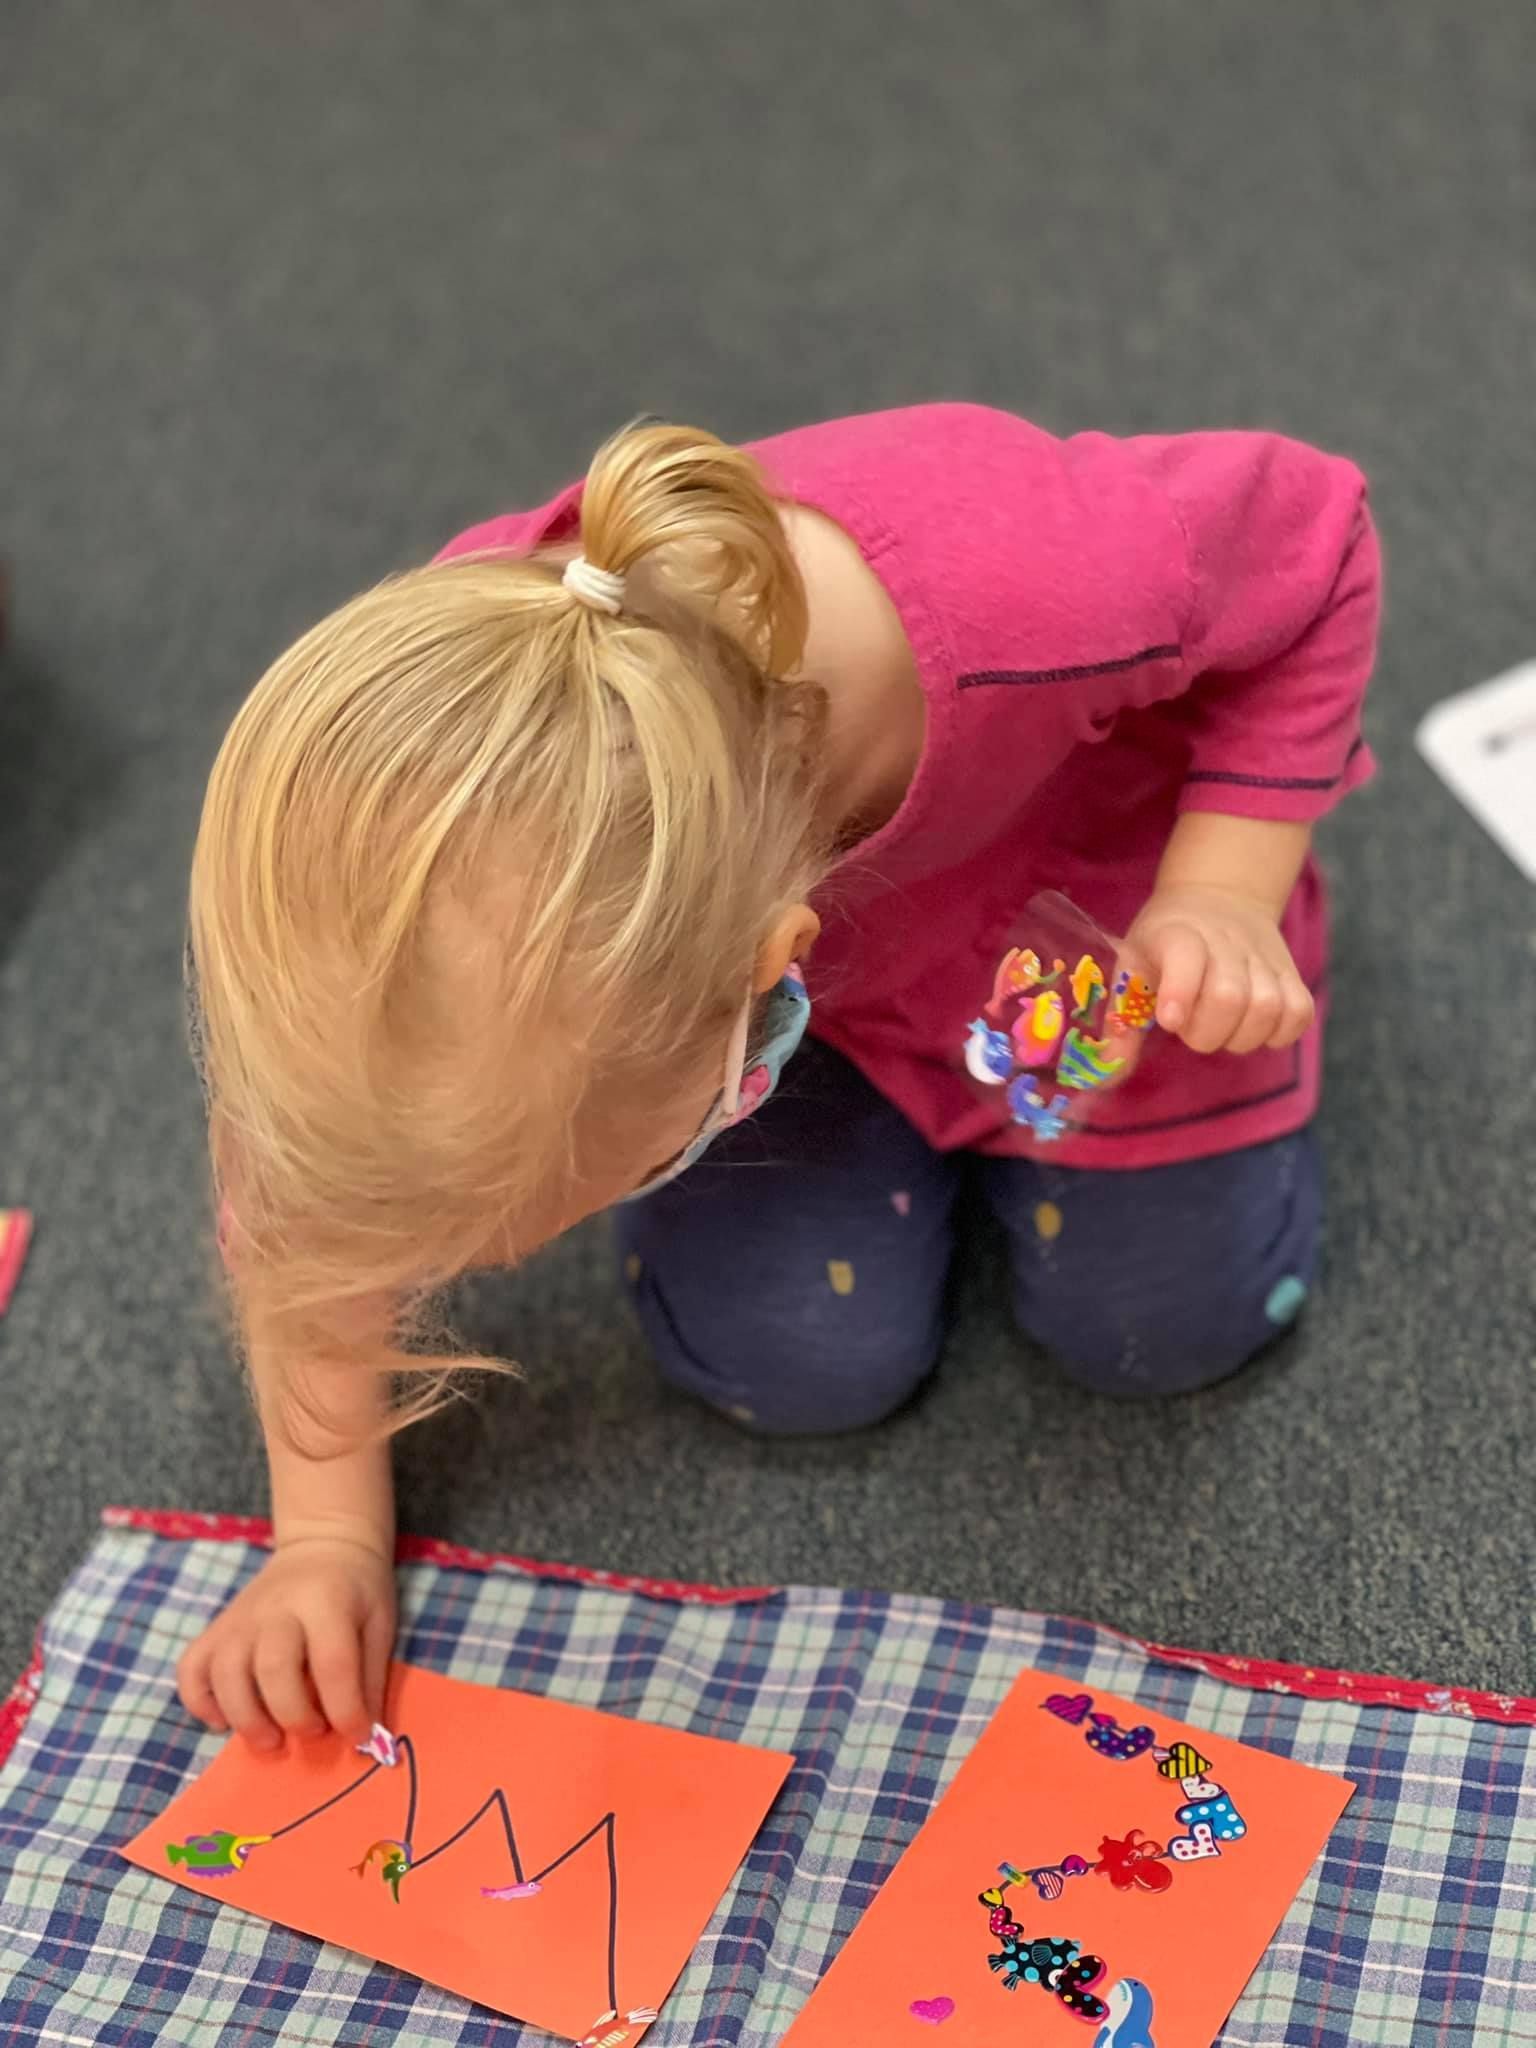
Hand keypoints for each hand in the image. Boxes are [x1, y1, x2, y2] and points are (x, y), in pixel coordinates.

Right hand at [176, 1535, 396, 1750]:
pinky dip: (200, 1702)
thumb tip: (365, 1737)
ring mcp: (240, 1618)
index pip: (333, 1663)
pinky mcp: (217, 1628)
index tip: (357, 1735)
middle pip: (274, 1669)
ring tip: (272, 1738)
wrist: (323, 1545)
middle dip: (294, 1715)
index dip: (346, 1709)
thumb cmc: (357, 1590)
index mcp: (327, 1603)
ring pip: (226, 1674)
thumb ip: (370, 1678)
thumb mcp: (379, 1622)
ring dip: (246, 1719)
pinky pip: (191, 1669)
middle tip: (313, 1731)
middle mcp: (277, 1609)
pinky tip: (225, 1720)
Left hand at [1125, 885, 1313, 1054]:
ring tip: (1222, 1029)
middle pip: (1229, 997)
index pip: (1185, 956)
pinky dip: (1279, 1032)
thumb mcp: (1132, 965)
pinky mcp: (1291, 973)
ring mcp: (1263, 958)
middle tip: (1191, 1028)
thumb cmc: (1165, 941)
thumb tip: (1110, 1073)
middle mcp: (1225, 942)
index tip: (1168, 1019)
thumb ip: (1121, 1019)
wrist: (1218, 897)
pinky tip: (1253, 1028)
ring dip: (1241, 1036)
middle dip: (1205, 1033)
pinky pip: (1298, 1013)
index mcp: (1178, 934)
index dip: (1180, 992)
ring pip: (1267, 1009)